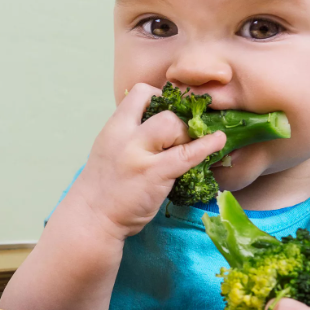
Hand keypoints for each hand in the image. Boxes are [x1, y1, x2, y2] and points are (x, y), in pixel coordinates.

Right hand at [69, 83, 226, 239]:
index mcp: (114, 127)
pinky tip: (218, 141)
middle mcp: (125, 136)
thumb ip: (132, 135)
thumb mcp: (110, 149)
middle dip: (178, 119)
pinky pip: (187, 154)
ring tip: (187, 150)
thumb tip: (165, 124)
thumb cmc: (104, 187)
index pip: (140, 92)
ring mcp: (139, 155)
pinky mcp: (154, 174)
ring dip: (187, 135)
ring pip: (173, 125)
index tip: (169, 111)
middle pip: (162, 109)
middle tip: (181, 138)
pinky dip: (207, 145)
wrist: (92, 217)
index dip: (161, 97)